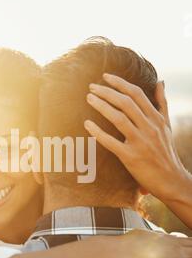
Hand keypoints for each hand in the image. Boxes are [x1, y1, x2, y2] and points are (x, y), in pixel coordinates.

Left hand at [84, 74, 186, 202]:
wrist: (171, 181)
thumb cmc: (166, 152)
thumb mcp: (167, 126)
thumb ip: (162, 103)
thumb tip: (161, 81)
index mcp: (156, 119)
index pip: (137, 94)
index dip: (120, 83)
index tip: (105, 77)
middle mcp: (149, 128)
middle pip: (126, 102)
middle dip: (107, 92)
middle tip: (91, 87)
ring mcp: (140, 142)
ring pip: (119, 118)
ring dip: (102, 106)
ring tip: (89, 98)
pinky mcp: (131, 157)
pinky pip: (111, 142)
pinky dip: (98, 132)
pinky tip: (87, 124)